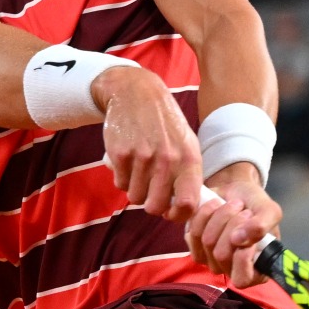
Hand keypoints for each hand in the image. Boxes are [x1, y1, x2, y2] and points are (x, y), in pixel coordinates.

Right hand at [99, 63, 204, 219]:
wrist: (136, 93)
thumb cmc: (164, 123)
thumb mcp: (186, 143)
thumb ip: (188, 174)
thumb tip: (186, 208)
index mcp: (188, 158)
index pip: (188, 204)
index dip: (178, 215)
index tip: (171, 211)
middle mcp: (167, 159)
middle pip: (156, 206)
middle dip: (151, 205)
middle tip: (150, 192)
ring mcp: (142, 157)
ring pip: (135, 197)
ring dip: (135, 189)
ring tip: (139, 171)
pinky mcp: (120, 154)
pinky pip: (120, 183)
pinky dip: (122, 177)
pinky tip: (128, 160)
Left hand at [188, 168, 280, 285]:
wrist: (236, 190)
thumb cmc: (255, 205)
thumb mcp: (270, 211)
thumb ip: (262, 226)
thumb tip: (239, 240)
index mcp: (257, 271)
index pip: (243, 278)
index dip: (243, 255)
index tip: (250, 228)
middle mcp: (233, 271)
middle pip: (222, 255)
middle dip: (233, 224)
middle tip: (243, 209)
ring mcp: (212, 262)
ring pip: (208, 242)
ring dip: (220, 216)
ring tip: (232, 205)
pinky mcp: (195, 248)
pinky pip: (193, 234)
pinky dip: (204, 214)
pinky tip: (215, 207)